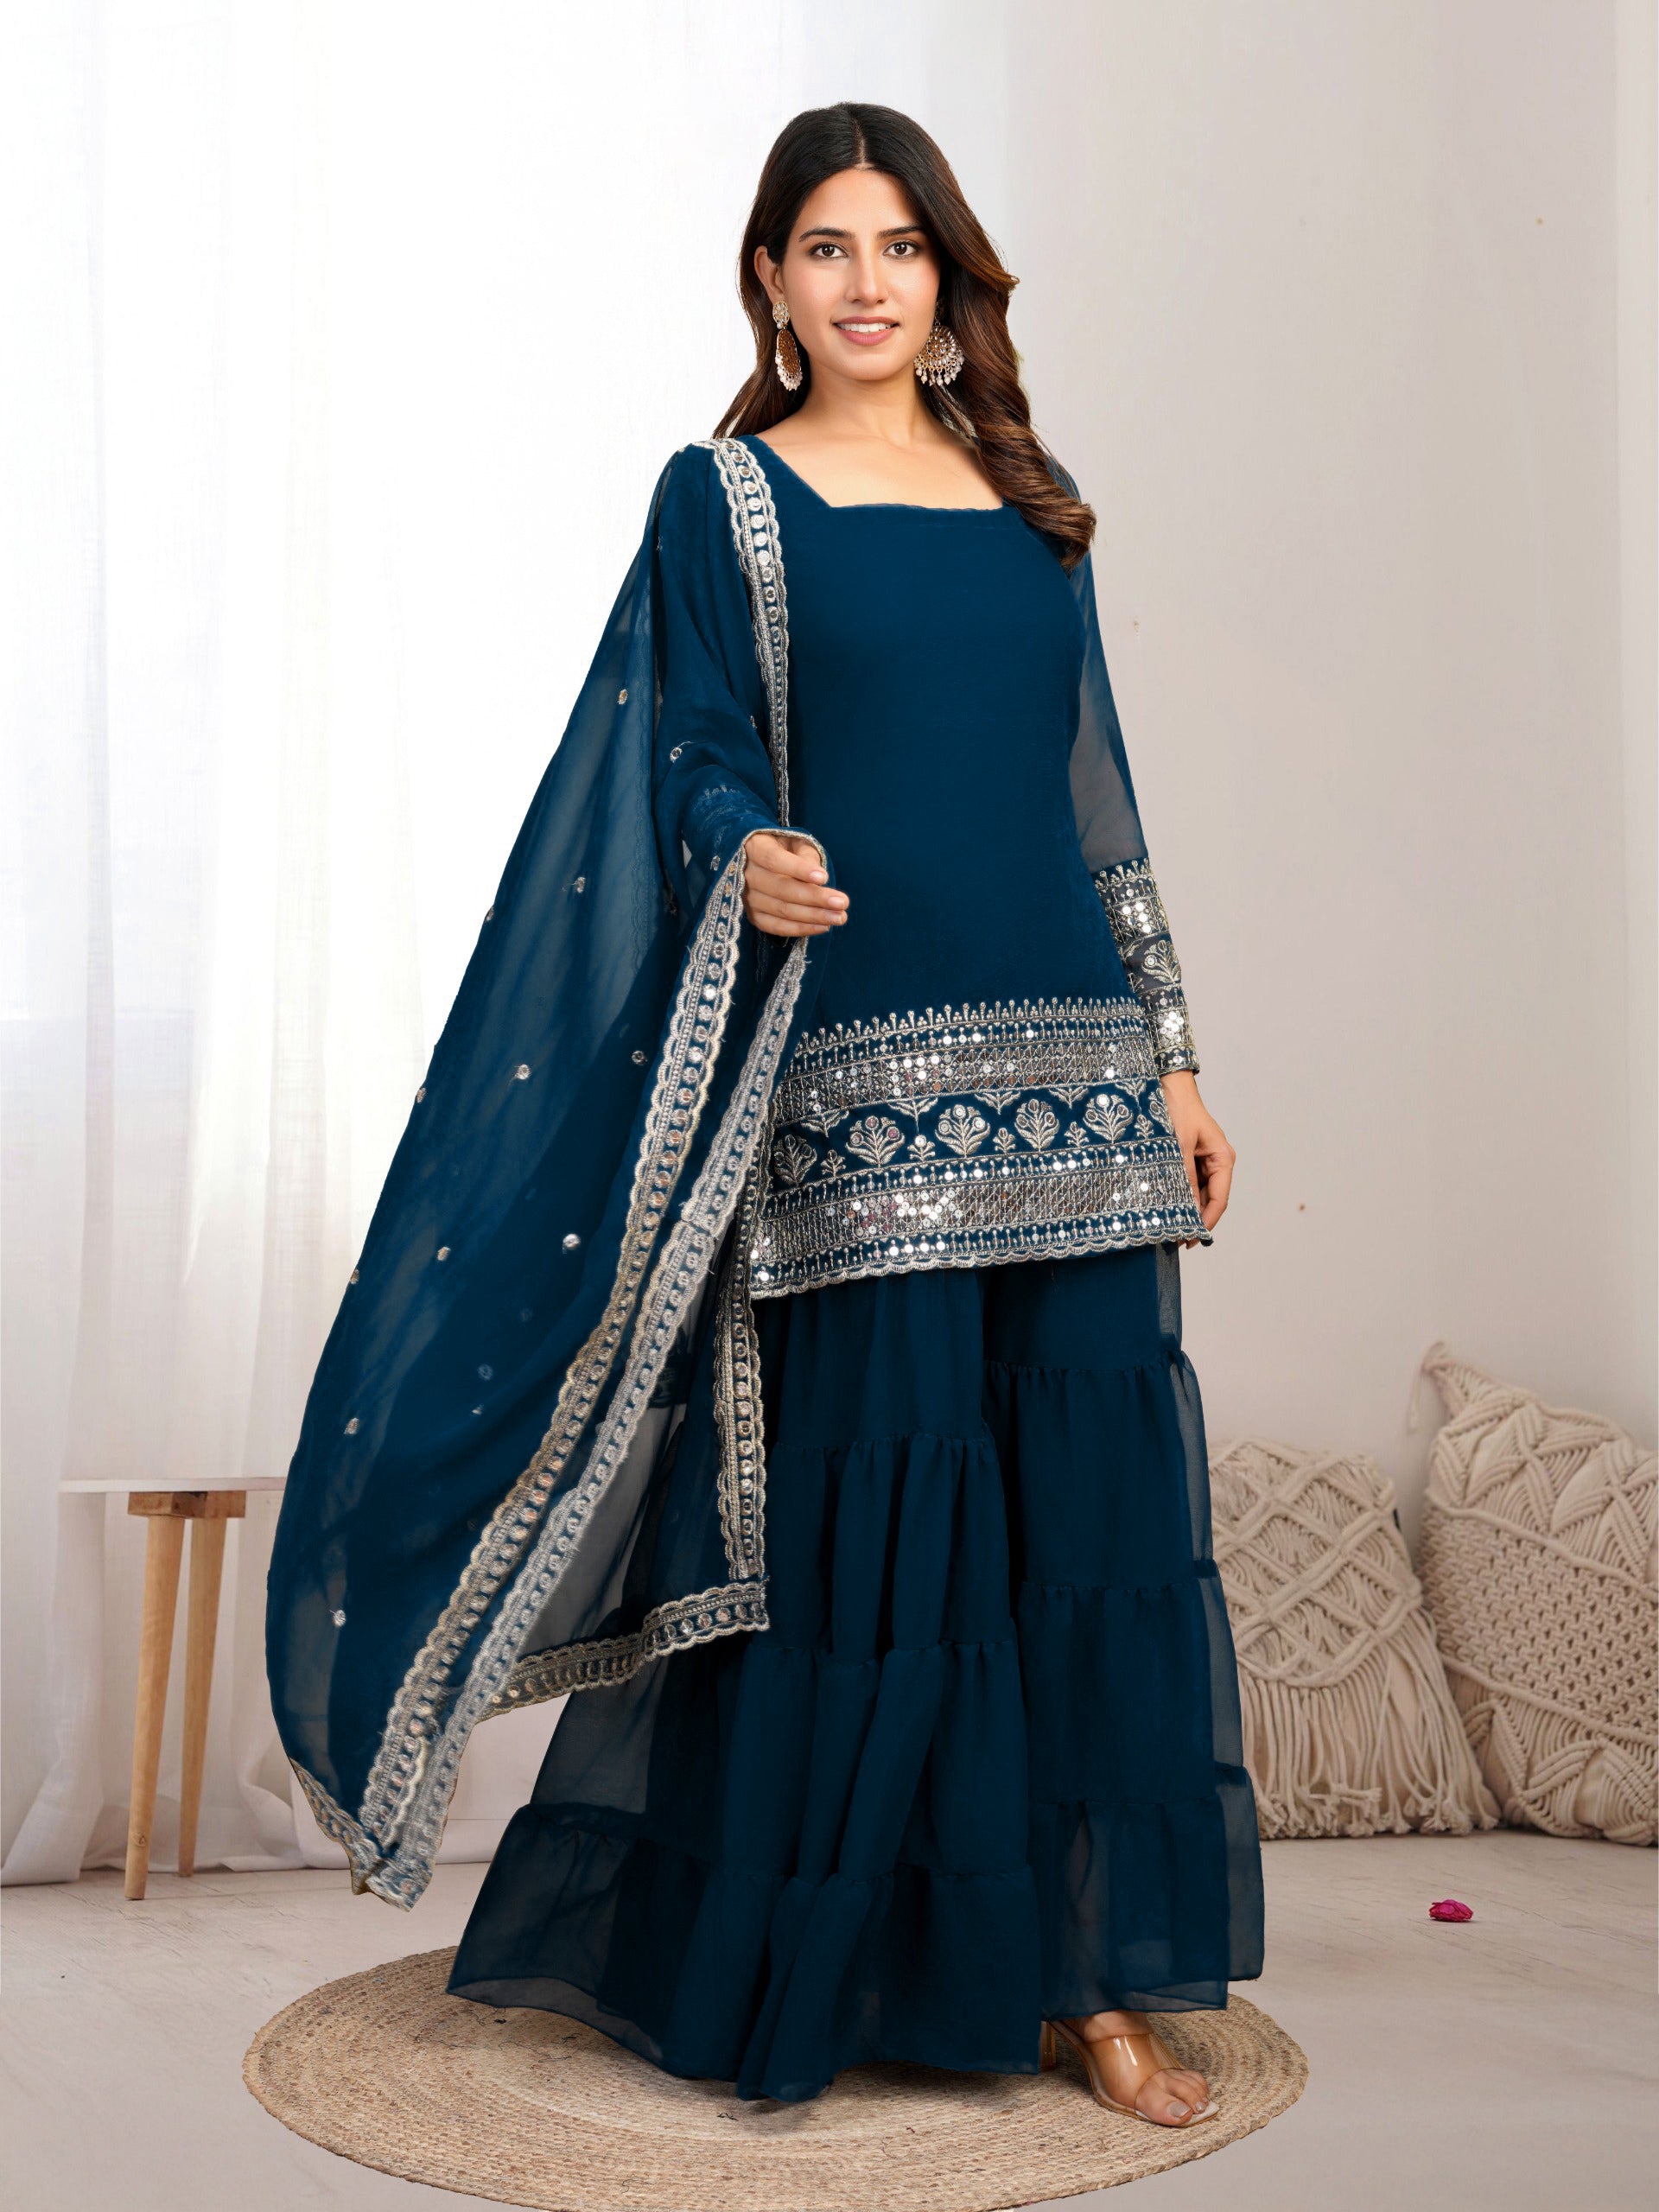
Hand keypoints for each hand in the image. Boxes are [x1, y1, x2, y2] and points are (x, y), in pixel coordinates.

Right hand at [741, 831, 847, 936]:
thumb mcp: (795, 842)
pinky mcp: (753, 916)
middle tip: (842, 902)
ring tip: (839, 917)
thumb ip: (806, 855)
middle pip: (781, 888)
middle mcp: (745, 874)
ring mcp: (746, 898)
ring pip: (781, 910)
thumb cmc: (784, 848)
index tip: (824, 877)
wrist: (760, 861)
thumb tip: (818, 879)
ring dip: (813, 916)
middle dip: (815, 897)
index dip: (799, 869)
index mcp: (754, 848)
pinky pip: (776, 927)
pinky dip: (801, 929)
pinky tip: (823, 927)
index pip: (774, 859)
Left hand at [1159, 1071, 1233, 1242]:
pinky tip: (1166, 1206)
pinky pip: (1187, 1183)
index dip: (1207, 1221)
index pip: (1220, 1199)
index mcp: (1223, 1158)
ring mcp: (1204, 1161)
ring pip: (1198, 1193)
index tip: (1192, 1238)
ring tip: (1170, 1227)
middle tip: (1177, 1240)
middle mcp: (1217, 1162)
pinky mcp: (1190, 1158)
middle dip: (1195, 1219)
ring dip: (1186, 1208)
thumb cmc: (1177, 1109)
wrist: (1166, 1084)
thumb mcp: (1179, 1146)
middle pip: (1210, 1199)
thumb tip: (1186, 1208)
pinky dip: (1179, 1195)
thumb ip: (1183, 1177)